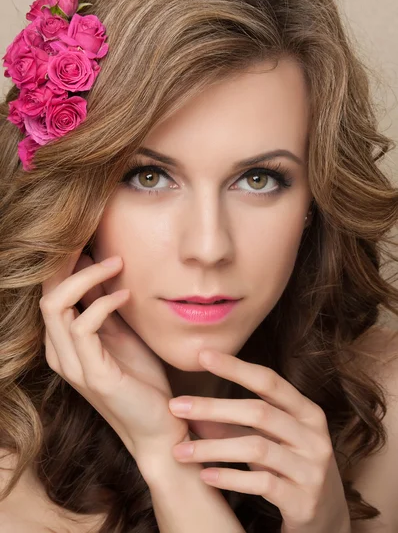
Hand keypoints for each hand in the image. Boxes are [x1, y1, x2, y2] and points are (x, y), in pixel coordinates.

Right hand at [40, 249, 188, 461]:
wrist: (159, 425)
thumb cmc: (142, 379)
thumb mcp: (121, 333)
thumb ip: (105, 307)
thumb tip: (101, 268)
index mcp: (64, 343)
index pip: (50, 292)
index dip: (64, 262)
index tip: (88, 235)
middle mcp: (60, 353)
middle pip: (45, 292)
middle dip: (67, 260)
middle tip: (94, 237)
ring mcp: (73, 365)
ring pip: (56, 304)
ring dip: (87, 276)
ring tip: (117, 262)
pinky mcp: (93, 375)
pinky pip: (83, 326)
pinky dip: (104, 303)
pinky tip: (126, 294)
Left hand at [168, 350, 350, 532]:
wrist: (326, 518)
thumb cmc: (290, 468)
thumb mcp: (266, 441)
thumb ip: (232, 425)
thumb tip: (188, 409)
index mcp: (307, 412)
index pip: (269, 381)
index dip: (235, 367)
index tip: (202, 355)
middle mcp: (314, 435)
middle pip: (259, 412)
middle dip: (213, 407)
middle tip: (175, 406)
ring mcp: (312, 468)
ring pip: (256, 448)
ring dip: (213, 448)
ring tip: (180, 450)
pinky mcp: (304, 500)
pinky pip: (262, 484)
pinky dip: (230, 477)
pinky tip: (204, 475)